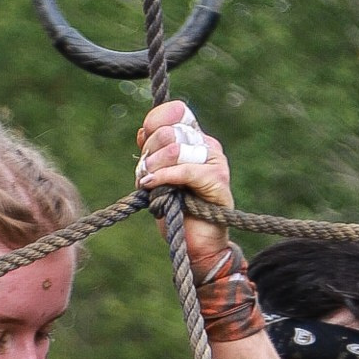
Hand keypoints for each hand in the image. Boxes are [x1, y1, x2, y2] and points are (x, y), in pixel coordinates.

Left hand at [135, 103, 235, 273]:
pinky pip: (184, 171)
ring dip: (152, 168)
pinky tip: (151, 186)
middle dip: (148, 153)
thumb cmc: (177, 213)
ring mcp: (214, 161)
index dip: (156, 120)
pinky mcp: (217, 180)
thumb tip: (141, 131)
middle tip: (144, 175)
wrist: (197, 247)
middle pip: (169, 131)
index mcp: (194, 140)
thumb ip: (152, 154)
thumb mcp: (158, 178)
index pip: (177, 111)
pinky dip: (163, 178)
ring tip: (148, 186)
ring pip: (174, 148)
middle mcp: (207, 146)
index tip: (144, 138)